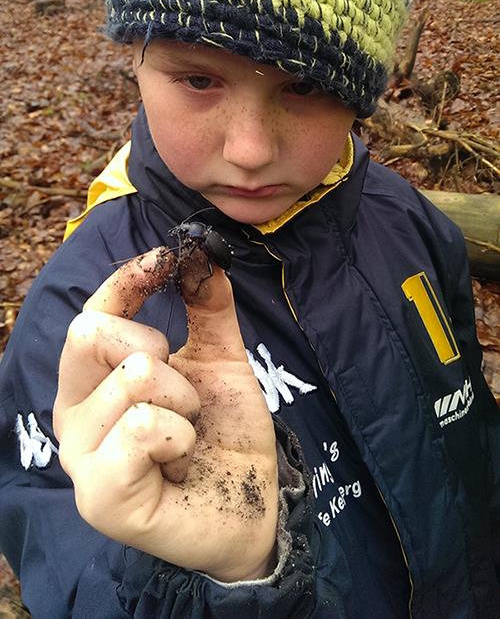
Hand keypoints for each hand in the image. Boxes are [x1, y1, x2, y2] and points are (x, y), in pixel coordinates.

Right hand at [53, 247, 277, 581]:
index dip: (124, 279)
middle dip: (158, 349)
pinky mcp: (101, 497)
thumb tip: (201, 253)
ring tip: (187, 436)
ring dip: (182, 401)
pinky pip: (144, 426)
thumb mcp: (221, 359)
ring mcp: (81, 459)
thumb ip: (208, 306)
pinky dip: (181, 435)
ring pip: (132, 377)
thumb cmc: (225, 432)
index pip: (91, 313)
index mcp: (93, 381)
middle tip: (182, 394)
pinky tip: (180, 462)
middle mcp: (74, 415)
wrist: (257, 501)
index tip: (163, 259)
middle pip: (91, 333)